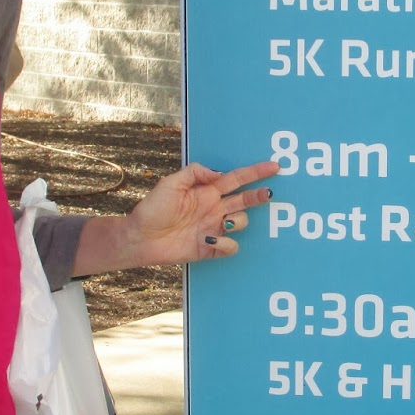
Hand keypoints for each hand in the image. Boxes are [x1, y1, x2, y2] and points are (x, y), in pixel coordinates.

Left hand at [71, 160, 278, 274]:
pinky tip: (212, 240)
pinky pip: (230, 246)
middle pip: (244, 200)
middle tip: (268, 194)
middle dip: (258, 196)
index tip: (274, 166)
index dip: (255, 172)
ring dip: (238, 221)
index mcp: (207, 192)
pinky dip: (227, 243)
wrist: (140, 237)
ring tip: (225, 222)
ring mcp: (213, 228)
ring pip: (240, 222)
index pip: (236, 179)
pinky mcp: (210, 248)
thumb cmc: (152, 209)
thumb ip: (196, 173)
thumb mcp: (171, 183)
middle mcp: (214, 209)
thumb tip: (219, 174)